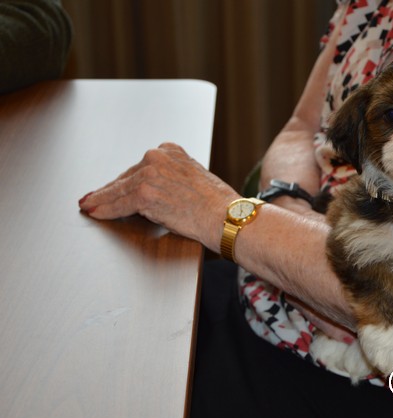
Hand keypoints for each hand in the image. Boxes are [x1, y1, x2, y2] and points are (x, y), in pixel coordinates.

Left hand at [78, 142, 238, 250]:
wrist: (226, 216)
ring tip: (89, 205)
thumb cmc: (218, 205)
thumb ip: (173, 178)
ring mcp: (150, 174)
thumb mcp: (194, 178)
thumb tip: (156, 191)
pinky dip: (104, 209)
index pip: (141, 166)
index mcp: (171, 150)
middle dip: (110, 190)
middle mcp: (159, 156)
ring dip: (101, 200)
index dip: (125, 180)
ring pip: (118, 190)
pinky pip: (118, 204)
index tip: (113, 186)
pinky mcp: (145, 193)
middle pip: (127, 176)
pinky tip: (94, 211)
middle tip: (93, 198)